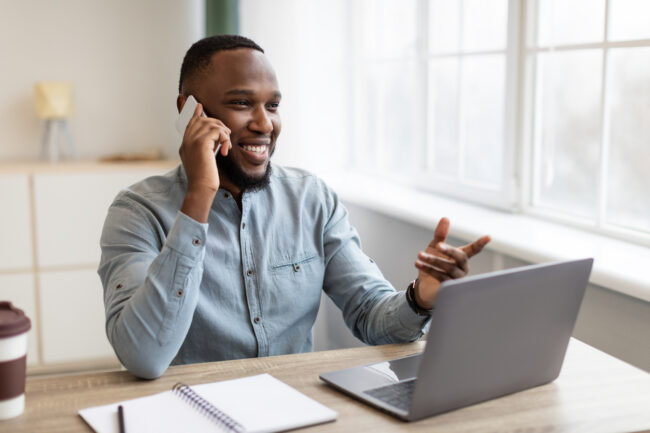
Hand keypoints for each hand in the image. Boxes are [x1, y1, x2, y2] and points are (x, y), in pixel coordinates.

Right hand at [179, 102, 231, 221]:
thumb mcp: (203, 160)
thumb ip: (205, 148)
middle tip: (226, 134)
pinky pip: (217, 131)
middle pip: (201, 121)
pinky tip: (225, 150)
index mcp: (185, 145)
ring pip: (211, 124)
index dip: (195, 114)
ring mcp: (192, 141)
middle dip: (217, 124)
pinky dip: (225, 139)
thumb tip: (216, 138)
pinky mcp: (201, 144)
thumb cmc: (204, 178)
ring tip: (226, 144)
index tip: (199, 106)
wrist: (201, 188)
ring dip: (223, 132)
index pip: (190, 124)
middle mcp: (186, 141)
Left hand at [413, 217, 490, 308]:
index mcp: (462, 257)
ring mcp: (456, 279)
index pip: (474, 250)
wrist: (425, 286)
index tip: (489, 237)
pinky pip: (439, 276)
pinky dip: (428, 269)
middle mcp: (462, 268)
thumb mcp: (435, 247)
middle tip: (438, 245)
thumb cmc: (434, 264)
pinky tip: (418, 263)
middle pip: (460, 258)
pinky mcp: (448, 287)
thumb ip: (440, 234)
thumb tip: (445, 218)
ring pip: (448, 268)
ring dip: (432, 260)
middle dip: (449, 250)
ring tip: (419, 254)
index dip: (480, 243)